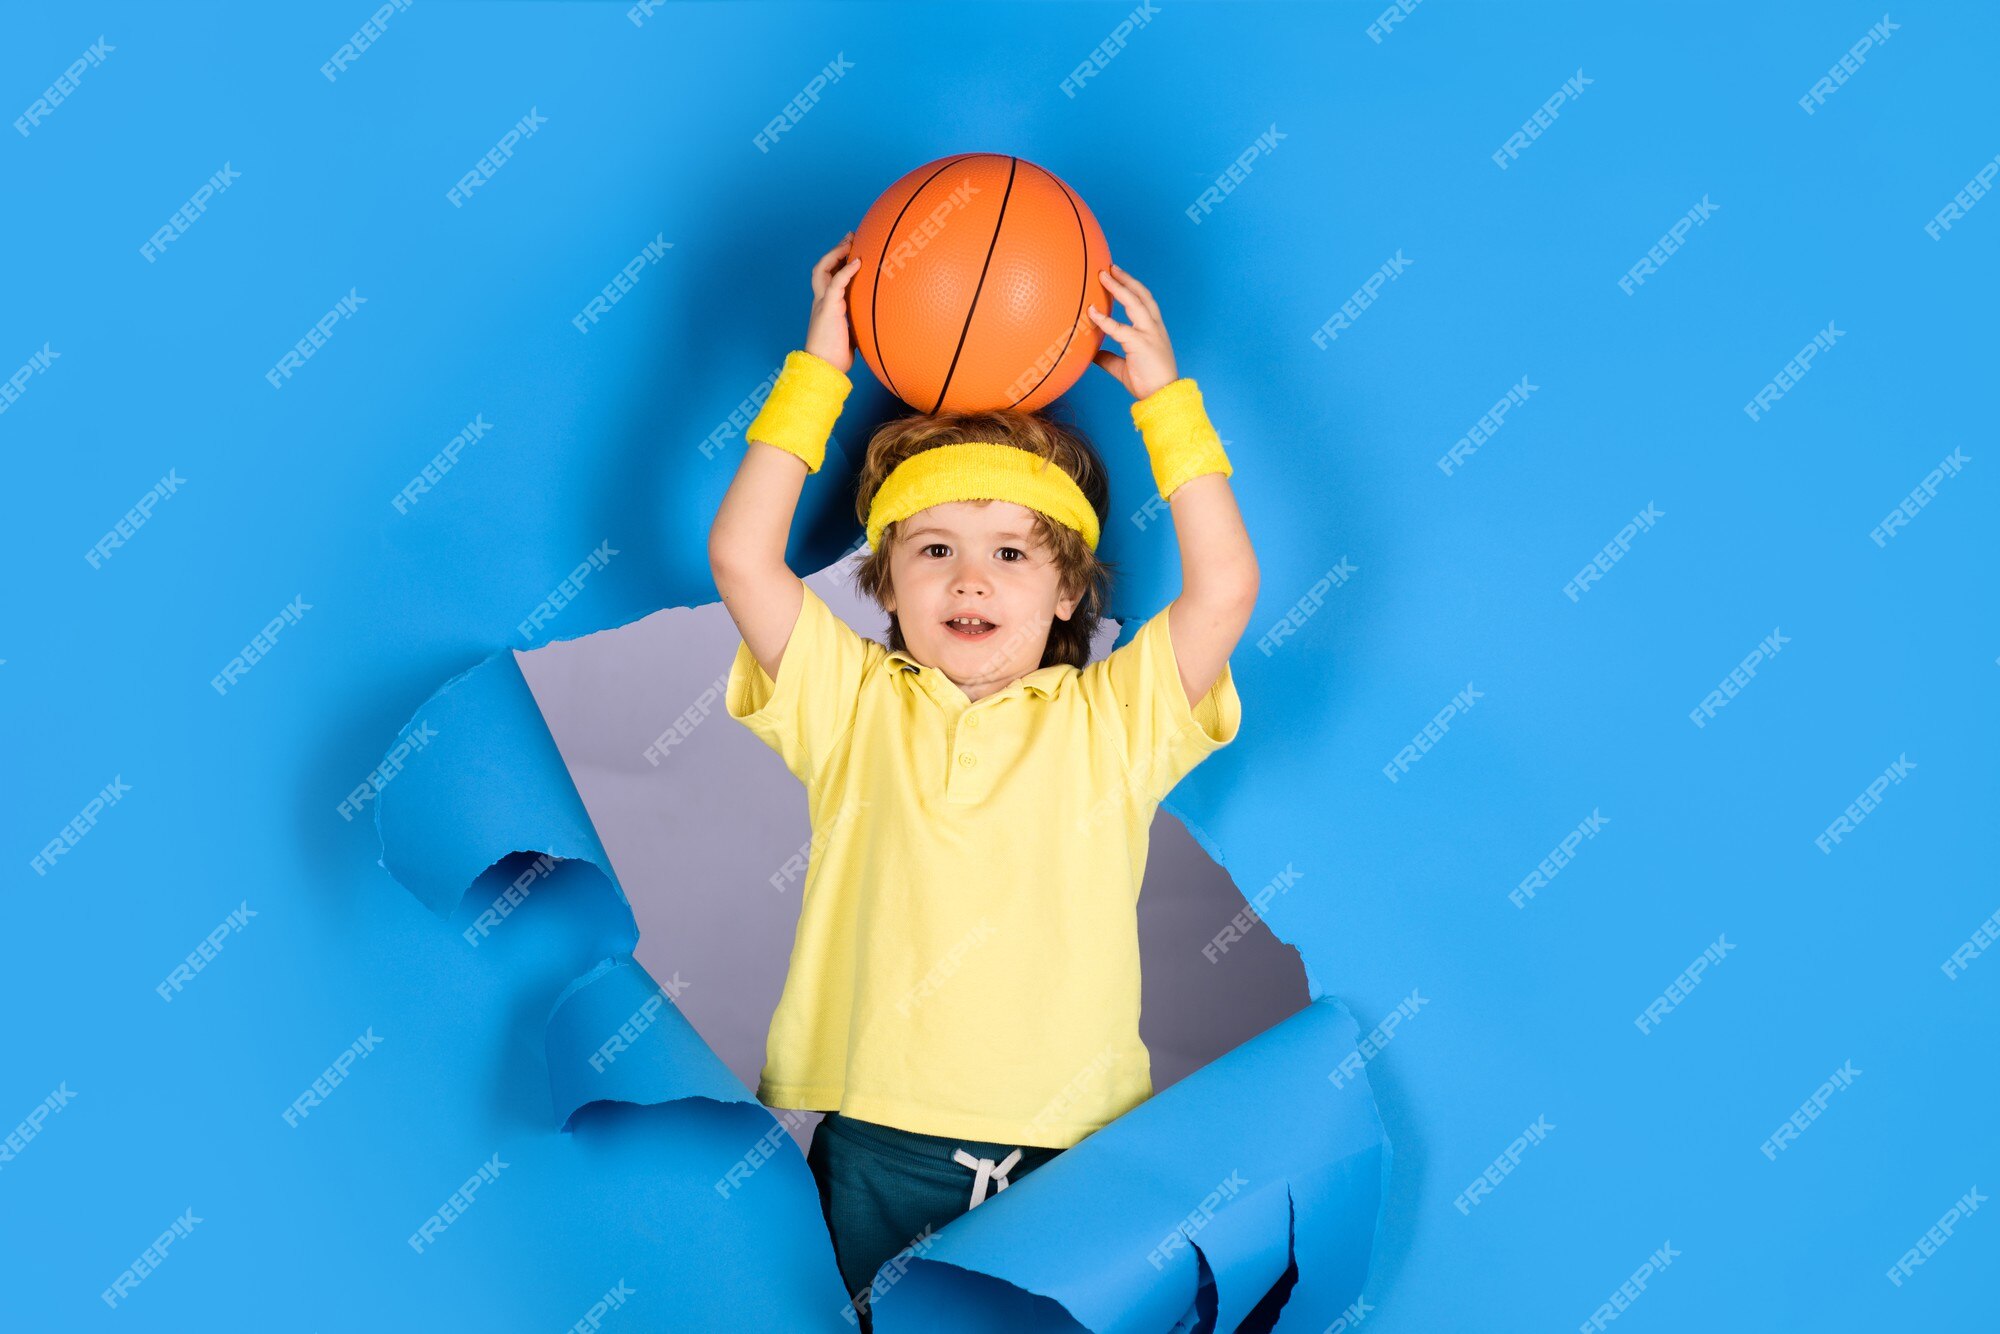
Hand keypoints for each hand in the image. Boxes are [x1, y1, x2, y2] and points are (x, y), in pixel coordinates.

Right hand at [806, 231, 861, 373]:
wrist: (824, 369)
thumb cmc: (837, 357)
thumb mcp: (852, 334)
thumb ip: (859, 323)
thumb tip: (878, 322)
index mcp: (827, 306)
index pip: (828, 277)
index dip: (837, 262)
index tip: (852, 250)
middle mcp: (822, 301)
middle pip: (822, 268)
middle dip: (835, 250)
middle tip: (850, 236)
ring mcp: (823, 304)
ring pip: (823, 270)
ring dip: (835, 253)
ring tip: (850, 241)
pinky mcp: (828, 309)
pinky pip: (836, 284)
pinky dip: (846, 271)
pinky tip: (858, 262)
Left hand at [1087, 263, 1178, 399]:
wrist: (1163, 397)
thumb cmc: (1147, 383)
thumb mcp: (1123, 368)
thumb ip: (1109, 358)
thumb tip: (1092, 353)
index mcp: (1154, 330)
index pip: (1144, 302)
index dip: (1132, 288)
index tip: (1119, 278)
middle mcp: (1154, 327)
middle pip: (1142, 295)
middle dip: (1126, 279)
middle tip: (1110, 268)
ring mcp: (1149, 333)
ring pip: (1135, 302)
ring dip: (1119, 287)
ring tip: (1104, 275)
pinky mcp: (1140, 343)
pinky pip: (1119, 328)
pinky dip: (1104, 319)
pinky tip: (1091, 312)